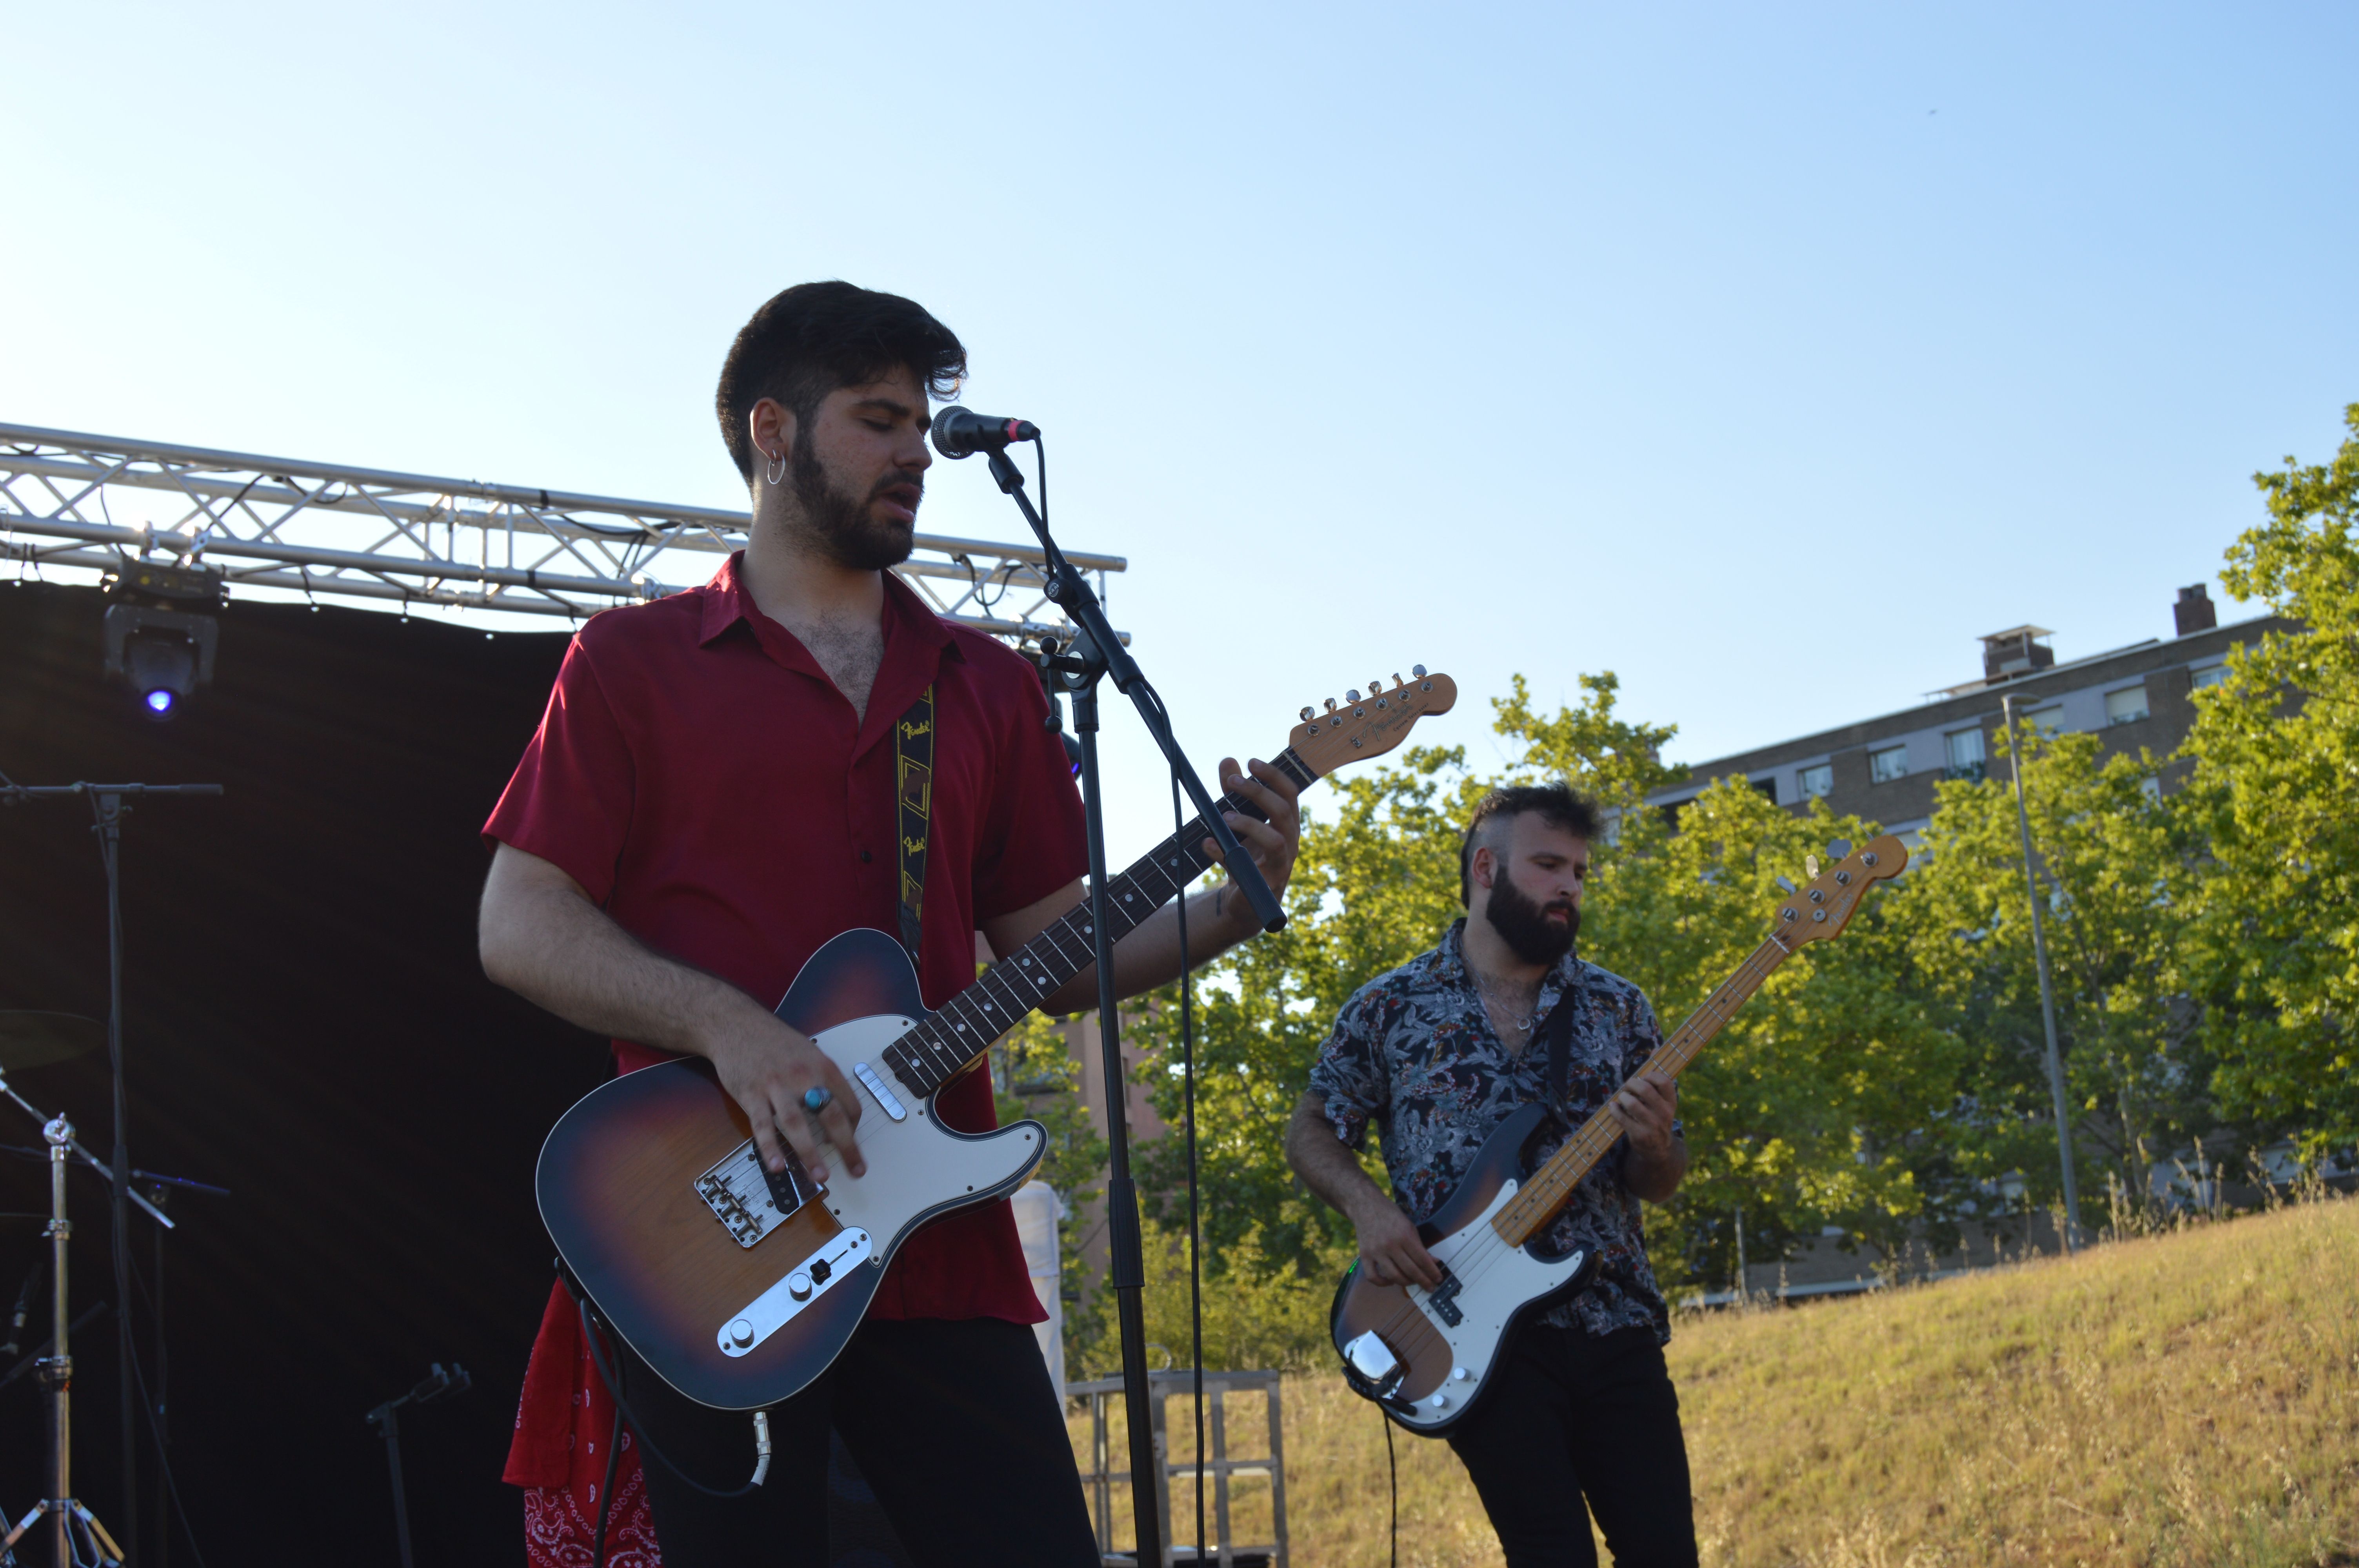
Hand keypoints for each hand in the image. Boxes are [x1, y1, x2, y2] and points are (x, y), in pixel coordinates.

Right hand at [701, 1011, 864, 1184]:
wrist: (736, 1024)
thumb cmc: (775, 1041)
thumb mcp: (808, 1052)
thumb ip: (822, 1080)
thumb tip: (836, 1111)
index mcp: (823, 1066)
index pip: (849, 1103)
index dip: (854, 1127)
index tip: (853, 1144)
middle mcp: (803, 1076)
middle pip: (830, 1115)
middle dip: (846, 1146)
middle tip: (855, 1169)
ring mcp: (776, 1086)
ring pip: (796, 1124)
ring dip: (809, 1153)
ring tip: (820, 1176)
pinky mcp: (751, 1095)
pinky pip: (762, 1126)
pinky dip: (770, 1147)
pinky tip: (777, 1166)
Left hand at [1203, 756, 1302, 921]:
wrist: (1247, 900)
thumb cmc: (1248, 854)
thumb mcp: (1239, 819)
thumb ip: (1234, 792)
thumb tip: (1227, 761)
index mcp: (1287, 823)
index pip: (1289, 793)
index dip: (1273, 776)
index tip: (1251, 762)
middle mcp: (1290, 841)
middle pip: (1283, 811)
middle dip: (1258, 793)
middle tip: (1232, 782)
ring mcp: (1281, 864)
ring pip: (1276, 840)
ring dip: (1249, 824)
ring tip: (1224, 816)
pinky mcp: (1266, 885)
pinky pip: (1248, 867)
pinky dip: (1224, 854)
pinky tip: (1207, 844)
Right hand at [1351, 1198, 1442, 1288]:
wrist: (1366, 1206)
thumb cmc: (1391, 1215)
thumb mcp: (1409, 1227)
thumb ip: (1420, 1246)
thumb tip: (1434, 1262)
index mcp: (1404, 1235)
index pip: (1422, 1259)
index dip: (1432, 1272)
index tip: (1438, 1279)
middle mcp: (1390, 1245)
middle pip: (1410, 1270)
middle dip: (1423, 1281)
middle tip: (1430, 1287)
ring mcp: (1376, 1252)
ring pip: (1393, 1276)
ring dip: (1406, 1283)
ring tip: (1412, 1282)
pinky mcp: (1364, 1256)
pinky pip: (1373, 1277)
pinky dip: (1382, 1283)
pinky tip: (1390, 1281)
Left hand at [1608, 1072, 1678, 1158]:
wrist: (1659, 1150)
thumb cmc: (1657, 1121)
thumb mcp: (1664, 1107)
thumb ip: (1656, 1092)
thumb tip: (1636, 1075)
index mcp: (1671, 1104)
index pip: (1665, 1082)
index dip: (1651, 1075)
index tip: (1643, 1078)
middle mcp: (1664, 1114)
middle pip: (1645, 1089)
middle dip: (1631, 1083)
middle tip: (1627, 1086)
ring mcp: (1652, 1126)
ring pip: (1632, 1103)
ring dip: (1623, 1097)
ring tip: (1622, 1098)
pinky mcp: (1640, 1135)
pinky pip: (1622, 1118)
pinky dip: (1614, 1109)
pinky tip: (1613, 1107)